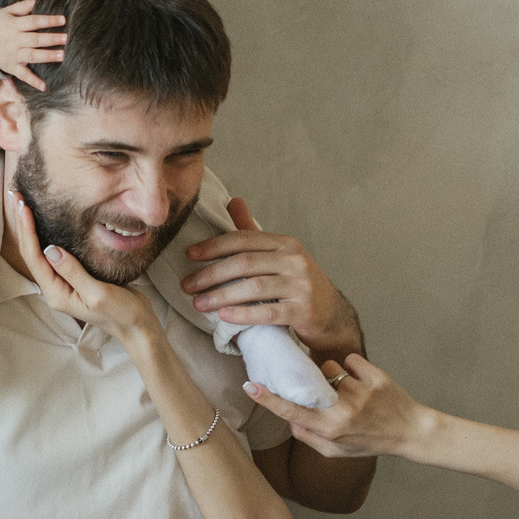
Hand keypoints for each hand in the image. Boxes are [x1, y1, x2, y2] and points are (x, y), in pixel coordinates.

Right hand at [0, 0, 65, 88]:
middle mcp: (14, 40)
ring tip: (62, 55)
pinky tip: (44, 86)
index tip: (63, 20)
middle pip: (35, 39)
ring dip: (47, 56)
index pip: (33, 22)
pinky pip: (23, 75)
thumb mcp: (6, 12)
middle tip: (66, 38)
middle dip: (51, 39)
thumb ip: (23, 6)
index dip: (48, 21)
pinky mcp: (12, 67)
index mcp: (14, 25)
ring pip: (32, 56)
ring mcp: (13, 55)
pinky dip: (33, 81)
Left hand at [5, 186, 159, 343]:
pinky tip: (42, 222)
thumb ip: (74, 272)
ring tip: (22, 204)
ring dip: (29, 228)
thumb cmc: (121, 313)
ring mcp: (63, 284)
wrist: (137, 326)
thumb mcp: (98, 293)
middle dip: (23, 224)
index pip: (35, 258)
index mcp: (57, 294)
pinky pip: (53, 254)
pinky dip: (44, 235)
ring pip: (39, 252)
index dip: (27, 230)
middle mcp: (55, 289)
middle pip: (31, 253)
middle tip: (15, 195)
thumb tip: (50, 250)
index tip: (24, 205)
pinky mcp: (73, 278)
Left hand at [181, 199, 361, 356]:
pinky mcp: (304, 311)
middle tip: (187, 285)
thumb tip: (233, 201)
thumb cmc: (297, 284)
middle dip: (211, 274)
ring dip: (221, 296)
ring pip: (253, 287)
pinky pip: (268, 312)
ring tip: (199, 304)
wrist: (331, 316)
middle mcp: (295, 260)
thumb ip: (253, 231)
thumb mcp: (278, 254)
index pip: (243, 239)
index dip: (213, 246)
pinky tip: (224, 317)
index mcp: (285, 243)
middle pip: (245, 263)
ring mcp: (301, 286)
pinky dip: (244, 314)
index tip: (189, 255)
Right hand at [245, 354, 423, 458]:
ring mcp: (361, 393)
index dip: (268, 399)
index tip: (250, 385)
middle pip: (310, 380)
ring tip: (350, 390)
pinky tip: (364, 382)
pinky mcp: (376, 378)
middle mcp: (343, 411)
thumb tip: (288, 418)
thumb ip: (308, 437)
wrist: (410, 432)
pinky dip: (354, 367)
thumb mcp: (336, 452)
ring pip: (329, 367)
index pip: (292, 412)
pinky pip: (350, 359)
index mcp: (330, 430)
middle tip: (326, 389)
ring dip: (334, 375)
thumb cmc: (370, 442)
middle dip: (312, 380)